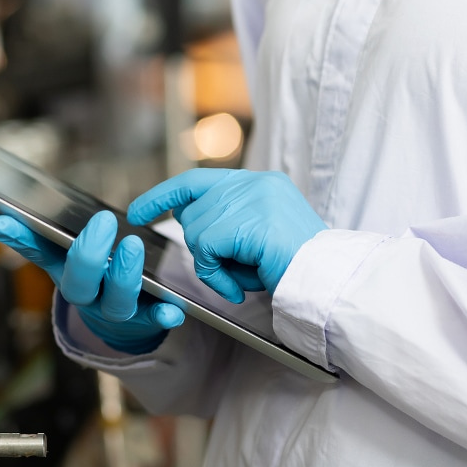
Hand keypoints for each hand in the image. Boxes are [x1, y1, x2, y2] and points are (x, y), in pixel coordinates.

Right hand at [0, 203, 184, 353]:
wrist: (116, 320)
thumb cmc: (90, 272)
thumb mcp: (60, 249)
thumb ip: (29, 227)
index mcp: (62, 268)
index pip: (35, 251)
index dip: (18, 238)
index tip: (1, 220)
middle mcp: (84, 292)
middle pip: (78, 281)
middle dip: (87, 254)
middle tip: (102, 222)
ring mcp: (112, 308)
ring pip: (116, 301)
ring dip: (123, 275)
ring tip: (133, 247)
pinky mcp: (144, 318)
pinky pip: (154, 320)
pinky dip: (163, 316)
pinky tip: (172, 310)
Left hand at [127, 169, 325, 302]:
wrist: (328, 281)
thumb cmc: (297, 269)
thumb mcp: (260, 237)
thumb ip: (228, 223)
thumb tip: (186, 221)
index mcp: (260, 182)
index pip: (197, 180)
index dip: (164, 195)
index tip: (138, 211)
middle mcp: (255, 183)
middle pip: (194, 213)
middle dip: (203, 249)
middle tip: (235, 270)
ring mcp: (252, 199)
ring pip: (197, 232)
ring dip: (214, 265)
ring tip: (245, 276)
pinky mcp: (246, 221)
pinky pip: (205, 250)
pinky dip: (216, 275)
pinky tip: (239, 286)